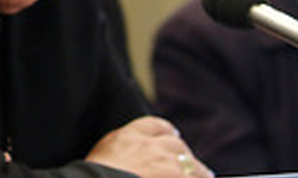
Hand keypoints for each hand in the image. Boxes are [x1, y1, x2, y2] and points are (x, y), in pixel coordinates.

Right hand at [86, 116, 212, 177]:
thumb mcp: (101, 154)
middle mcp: (152, 147)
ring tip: (204, 176)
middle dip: (182, 153)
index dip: (166, 131)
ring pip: (193, 164)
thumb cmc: (93, 177)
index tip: (172, 135)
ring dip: (198, 171)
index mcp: (129, 136)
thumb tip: (129, 153)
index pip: (155, 126)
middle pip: (176, 144)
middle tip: (187, 162)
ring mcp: (168, 165)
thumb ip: (119, 148)